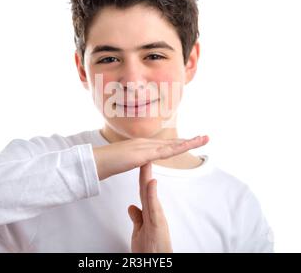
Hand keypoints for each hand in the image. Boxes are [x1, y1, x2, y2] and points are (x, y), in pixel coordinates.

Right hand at [93, 135, 208, 179]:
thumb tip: (138, 160)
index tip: (191, 141)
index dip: (179, 143)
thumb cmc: (106, 163)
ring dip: (188, 142)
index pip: (165, 144)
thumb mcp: (123, 161)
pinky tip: (186, 146)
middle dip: (189, 140)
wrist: (95, 162)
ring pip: (171, 145)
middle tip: (205, 138)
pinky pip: (162, 152)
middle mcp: (145, 143)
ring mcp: (143, 147)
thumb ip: (133, 159)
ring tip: (204, 139)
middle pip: (171, 142)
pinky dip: (176, 148)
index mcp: (141, 146)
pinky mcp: (141, 154)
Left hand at [128, 162, 171, 252]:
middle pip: (147, 188)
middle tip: (144, 153)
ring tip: (147, 161)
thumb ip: (137, 218)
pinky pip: (154, 208)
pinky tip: (152, 183)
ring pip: (151, 195)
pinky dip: (152, 195)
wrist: (157, 264)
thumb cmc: (149, 251)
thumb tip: (132, 207)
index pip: (144, 191)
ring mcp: (157, 218)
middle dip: (145, 171)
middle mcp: (154, 213)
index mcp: (149, 213)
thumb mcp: (139, 232)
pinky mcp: (159, 225)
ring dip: (149, 178)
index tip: (138, 161)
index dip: (141, 176)